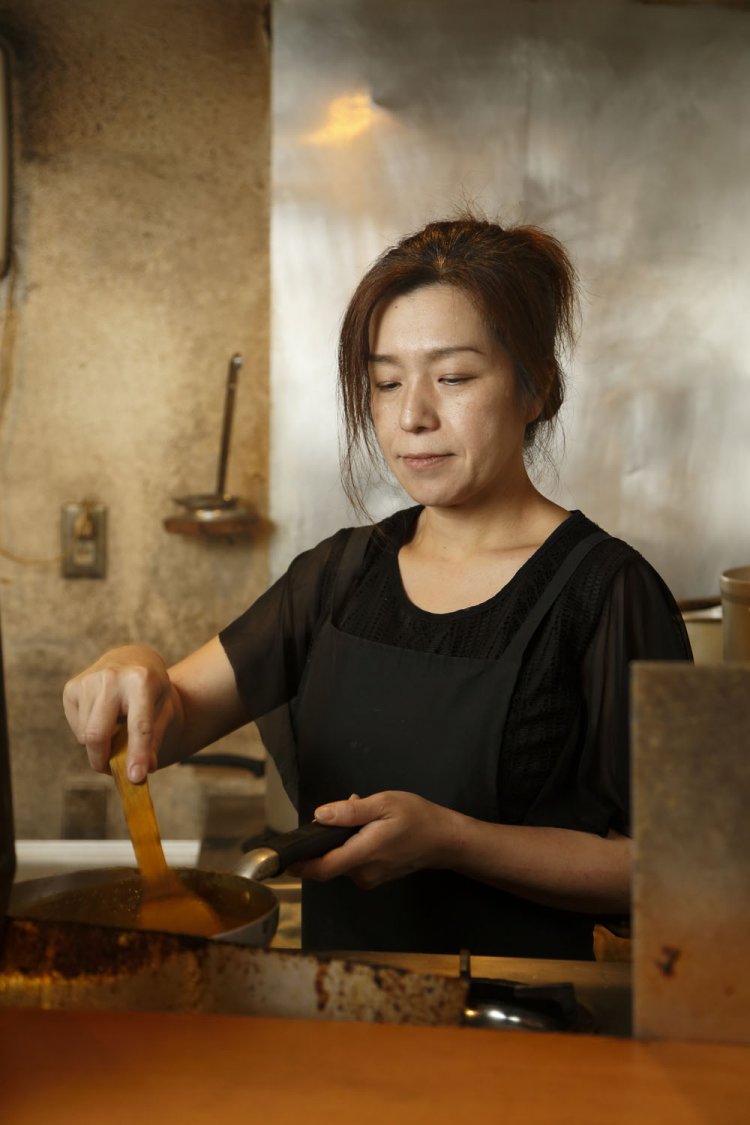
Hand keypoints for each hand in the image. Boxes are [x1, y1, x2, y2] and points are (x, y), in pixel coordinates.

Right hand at [62, 645, 181, 782]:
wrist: (135, 660)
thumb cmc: (153, 691)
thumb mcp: (165, 711)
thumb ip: (155, 740)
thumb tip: (142, 771)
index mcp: (142, 681)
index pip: (138, 725)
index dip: (137, 754)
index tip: (135, 777)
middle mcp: (112, 677)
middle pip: (97, 734)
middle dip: (103, 760)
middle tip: (113, 770)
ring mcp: (88, 680)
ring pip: (85, 735)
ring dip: (99, 745)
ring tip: (116, 729)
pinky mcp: (71, 688)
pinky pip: (76, 728)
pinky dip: (88, 732)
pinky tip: (103, 716)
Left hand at [293, 791, 455, 889]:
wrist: (444, 840)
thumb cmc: (417, 818)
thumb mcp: (384, 803)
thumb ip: (350, 811)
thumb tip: (320, 815)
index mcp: (364, 853)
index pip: (322, 868)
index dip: (299, 866)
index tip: (282, 859)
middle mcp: (363, 873)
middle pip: (328, 861)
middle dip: (326, 838)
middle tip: (344, 812)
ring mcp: (370, 878)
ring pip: (341, 860)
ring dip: (342, 840)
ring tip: (364, 816)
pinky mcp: (374, 877)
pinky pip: (353, 862)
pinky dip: (353, 845)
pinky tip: (369, 828)